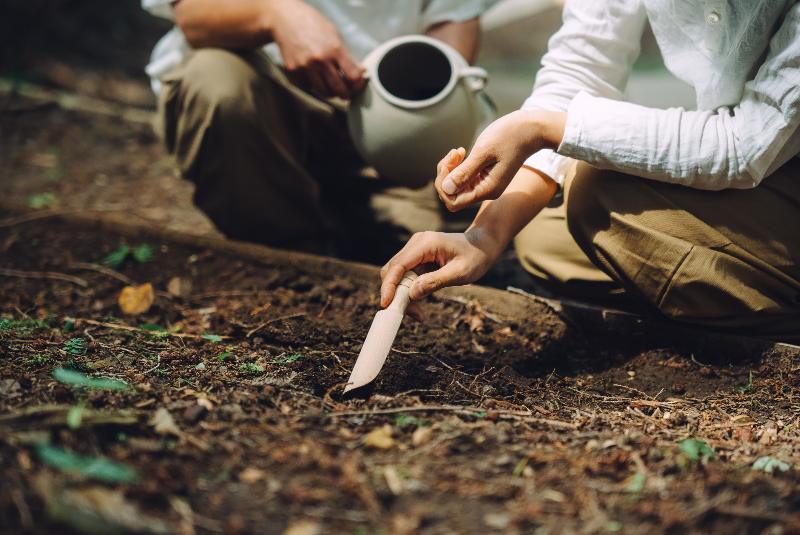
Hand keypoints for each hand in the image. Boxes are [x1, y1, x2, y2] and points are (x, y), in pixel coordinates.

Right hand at [271, 0, 364, 98]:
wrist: (285, 19)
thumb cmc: (314, 25)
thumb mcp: (335, 35)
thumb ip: (348, 55)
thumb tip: (362, 71)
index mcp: (335, 48)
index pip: (353, 76)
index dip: (358, 84)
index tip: (357, 85)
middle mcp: (320, 59)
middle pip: (339, 88)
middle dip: (345, 94)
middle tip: (346, 94)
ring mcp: (305, 66)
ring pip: (323, 91)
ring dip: (330, 93)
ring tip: (332, 89)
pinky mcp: (294, 70)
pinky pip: (308, 85)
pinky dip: (314, 85)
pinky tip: (316, 77)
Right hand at [379, 229, 500, 306]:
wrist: (482, 246)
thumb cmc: (475, 257)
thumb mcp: (460, 273)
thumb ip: (436, 282)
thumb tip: (412, 294)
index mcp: (425, 243)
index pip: (398, 265)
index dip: (389, 285)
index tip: (386, 304)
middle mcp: (416, 244)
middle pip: (392, 271)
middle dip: (396, 295)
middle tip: (413, 315)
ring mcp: (415, 251)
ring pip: (397, 276)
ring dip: (403, 296)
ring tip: (420, 314)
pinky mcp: (417, 259)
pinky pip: (405, 277)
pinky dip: (409, 293)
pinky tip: (419, 305)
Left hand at [435, 109, 564, 211]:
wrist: (530, 129)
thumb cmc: (509, 137)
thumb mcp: (484, 152)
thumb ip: (465, 172)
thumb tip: (446, 189)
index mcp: (487, 190)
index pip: (453, 202)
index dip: (444, 186)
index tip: (450, 164)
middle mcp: (486, 191)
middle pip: (452, 195)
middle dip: (446, 175)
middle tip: (454, 153)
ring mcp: (485, 184)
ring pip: (455, 185)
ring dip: (451, 168)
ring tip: (459, 151)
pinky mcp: (484, 175)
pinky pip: (463, 177)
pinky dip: (457, 165)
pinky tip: (462, 152)